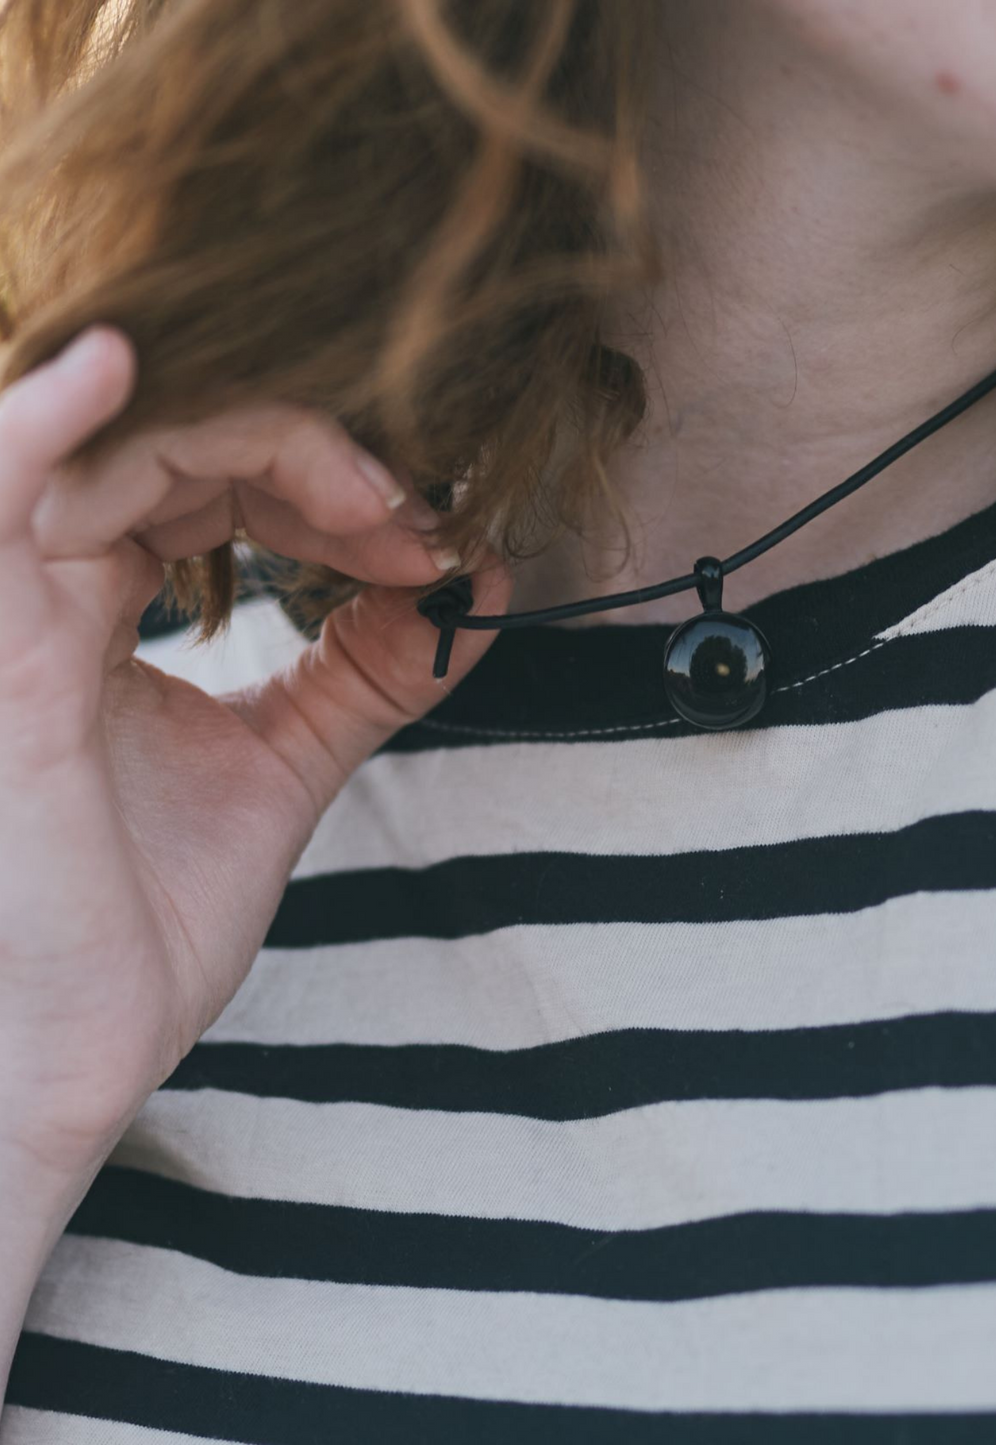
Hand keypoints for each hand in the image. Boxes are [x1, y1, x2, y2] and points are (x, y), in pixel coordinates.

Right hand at [0, 325, 509, 1178]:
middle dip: (325, 467)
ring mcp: (7, 611)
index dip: (337, 489)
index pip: (215, 473)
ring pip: (122, 442)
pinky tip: (115, 363)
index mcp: (100, 601)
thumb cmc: (141, 921)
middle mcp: (43, 586)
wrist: (66, 1055)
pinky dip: (45, 416)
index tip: (436, 550)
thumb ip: (364, 670)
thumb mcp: (284, 766)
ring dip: (269, 451)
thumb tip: (467, 583)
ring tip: (377, 510)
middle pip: (182, 438)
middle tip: (422, 533)